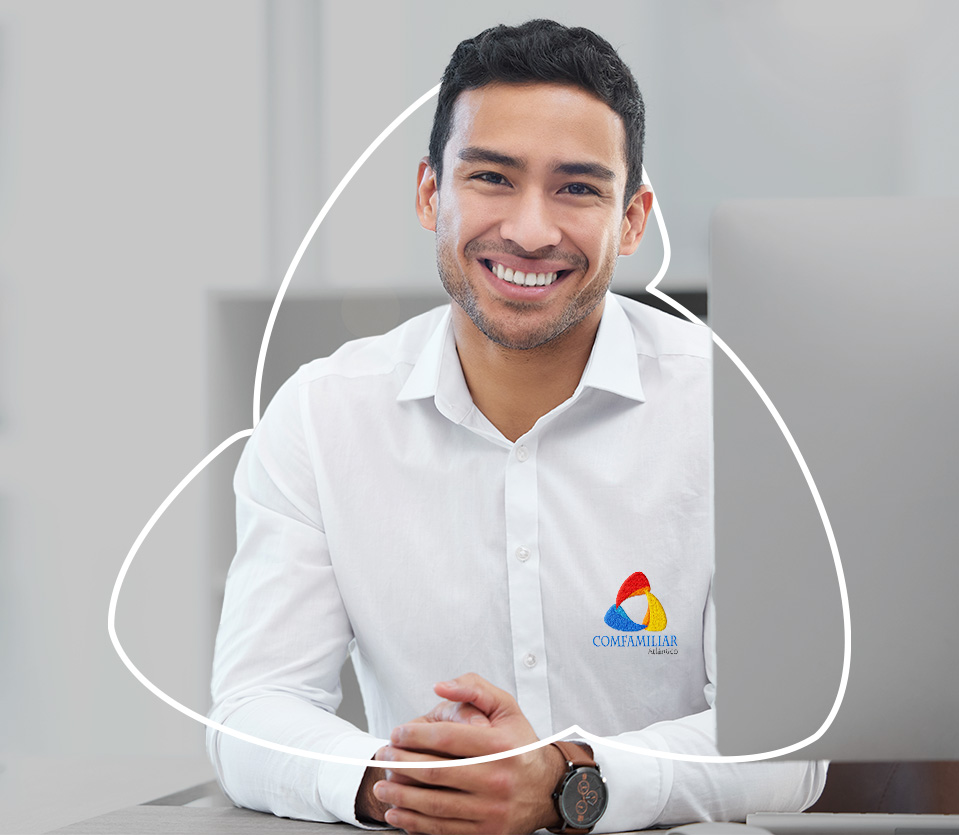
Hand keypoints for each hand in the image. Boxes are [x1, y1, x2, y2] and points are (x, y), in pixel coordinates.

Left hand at [373, 673, 567, 834]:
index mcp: (500, 747)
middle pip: (437, 773)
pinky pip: (443, 830)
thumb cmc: (521, 745)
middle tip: (382, 758)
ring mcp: (492, 810)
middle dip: (401, 765)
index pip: (448, 738)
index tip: (396, 733)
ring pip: (436, 805)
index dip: (415, 734)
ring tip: (382, 787)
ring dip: (402, 797)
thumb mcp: (506, 708)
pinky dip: (415, 823)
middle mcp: (497, 779)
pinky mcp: (488, 833)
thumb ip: (474, 688)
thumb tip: (440, 686)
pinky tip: (397, 814)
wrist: (549, 789)